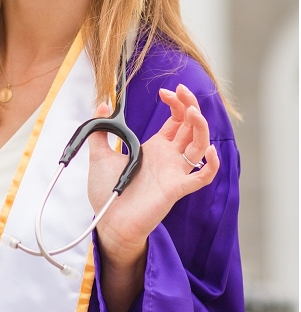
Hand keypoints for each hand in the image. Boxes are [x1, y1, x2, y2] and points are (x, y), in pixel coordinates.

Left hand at [87, 83, 219, 311]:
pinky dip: (211, 164)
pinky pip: (203, 176)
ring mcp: (175, 172)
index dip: (176, 102)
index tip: (165, 91)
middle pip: (191, 126)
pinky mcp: (177, 188)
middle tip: (183, 90)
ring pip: (200, 145)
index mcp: (155, 148)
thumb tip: (103, 105)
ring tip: (193, 111)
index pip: (176, 119)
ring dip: (201, 126)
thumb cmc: (108, 193)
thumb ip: (100, 130)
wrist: (108, 221)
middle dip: (190, 105)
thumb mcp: (99, 155)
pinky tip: (209, 150)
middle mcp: (169, 157)